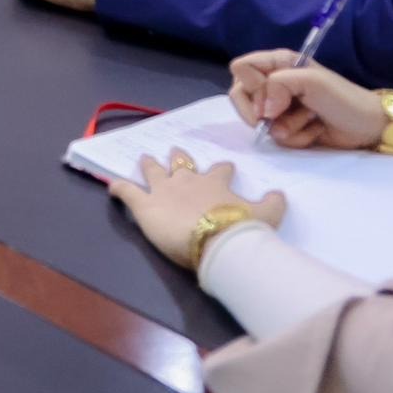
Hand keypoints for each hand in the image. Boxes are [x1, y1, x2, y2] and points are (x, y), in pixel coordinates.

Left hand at [109, 154, 286, 271]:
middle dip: (178, 158)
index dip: (222, 169)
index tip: (225, 167)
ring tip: (144, 159)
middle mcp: (188, 181)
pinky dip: (119, 188)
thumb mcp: (267, 215)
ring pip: (153, 171)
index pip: (220, 170)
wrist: (218, 239)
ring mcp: (164, 190)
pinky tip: (112, 186)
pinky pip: (128, 192)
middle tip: (175, 153)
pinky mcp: (145, 205)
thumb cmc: (241, 227)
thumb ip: (272, 204)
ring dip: (148, 165)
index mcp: (215, 183)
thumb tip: (280, 194)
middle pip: (181, 163)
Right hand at [229, 49, 392, 149]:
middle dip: (261, 111)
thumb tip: (262, 110)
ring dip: (285, 126)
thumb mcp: (313, 82)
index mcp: (279, 63)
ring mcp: (280, 107)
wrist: (370, 128)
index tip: (270, 99)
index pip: (241, 68)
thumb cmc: (344, 99)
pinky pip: (275, 137)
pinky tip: (313, 132)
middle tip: (281, 116)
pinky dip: (295, 137)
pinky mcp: (287, 128)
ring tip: (310, 122)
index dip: (251, 85)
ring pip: (258, 121)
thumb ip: (279, 85)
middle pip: (241, 95)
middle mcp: (275, 83)